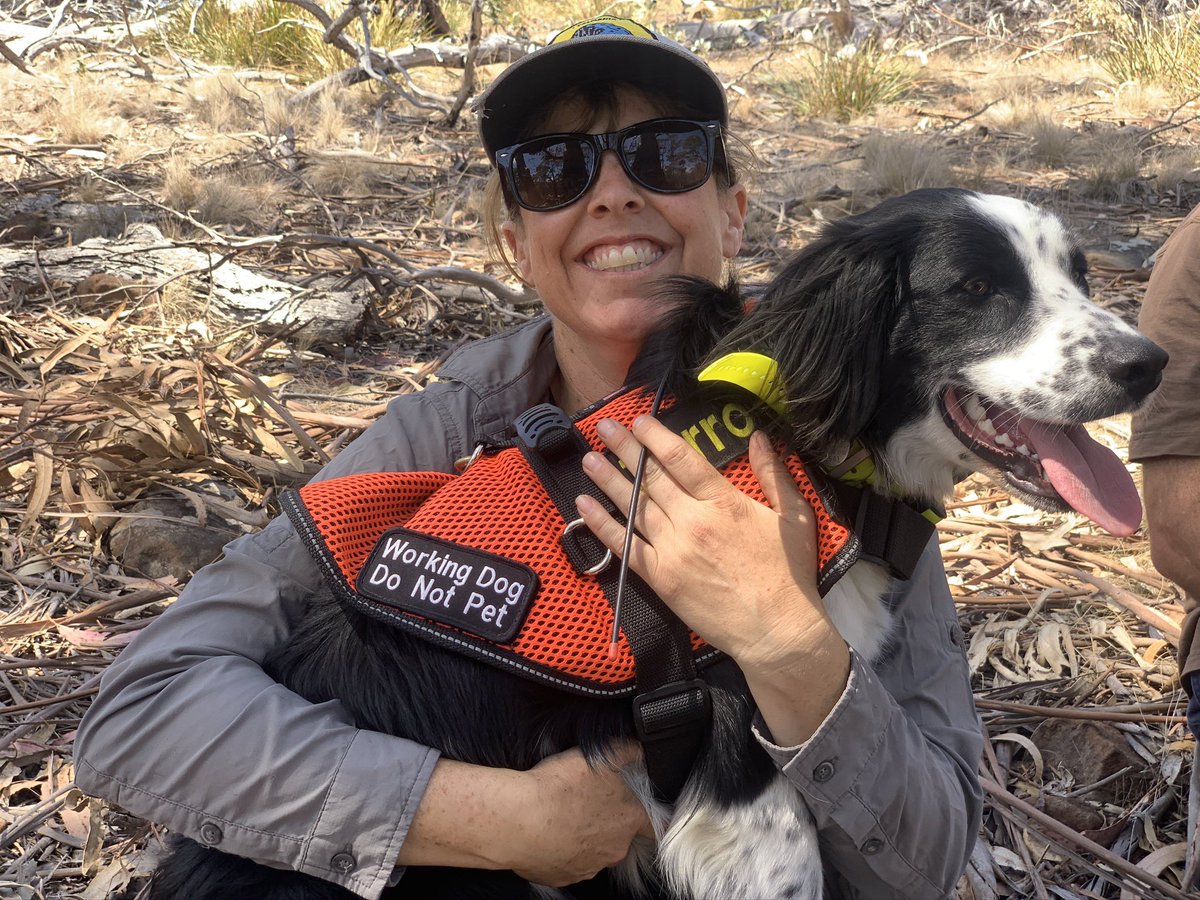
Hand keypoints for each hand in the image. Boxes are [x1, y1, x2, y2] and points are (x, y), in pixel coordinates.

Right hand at [504, 744, 652, 885]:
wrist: (518, 819)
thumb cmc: (559, 787)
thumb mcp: (601, 756)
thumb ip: (628, 752)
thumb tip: (642, 750)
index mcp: (628, 821)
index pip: (654, 827)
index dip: (646, 817)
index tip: (637, 811)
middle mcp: (614, 850)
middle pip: (620, 838)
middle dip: (606, 823)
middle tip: (584, 803)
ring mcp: (588, 868)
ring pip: (593, 852)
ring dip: (582, 837)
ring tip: (561, 815)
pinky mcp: (562, 878)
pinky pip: (566, 863)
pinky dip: (559, 850)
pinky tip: (546, 832)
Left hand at [576, 417, 827, 666]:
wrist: (776, 630)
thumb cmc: (788, 574)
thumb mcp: (794, 517)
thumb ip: (775, 474)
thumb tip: (759, 437)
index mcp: (724, 502)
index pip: (682, 459)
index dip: (657, 437)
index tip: (639, 421)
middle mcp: (692, 521)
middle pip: (652, 477)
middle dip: (626, 449)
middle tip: (606, 427)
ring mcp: (672, 550)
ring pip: (634, 506)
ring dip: (608, 480)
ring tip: (589, 458)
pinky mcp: (661, 578)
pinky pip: (625, 546)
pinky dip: (602, 525)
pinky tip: (585, 506)